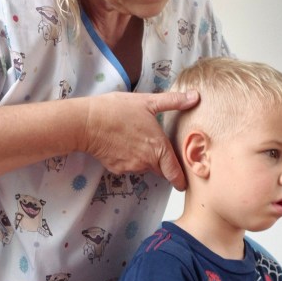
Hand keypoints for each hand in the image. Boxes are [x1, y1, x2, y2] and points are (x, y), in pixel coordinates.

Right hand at [83, 90, 198, 189]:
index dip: (181, 180)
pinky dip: (129, 158)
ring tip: (136, 140)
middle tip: (156, 148)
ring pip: (144, 167)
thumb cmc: (116, 110)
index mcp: (159, 148)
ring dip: (145, 159)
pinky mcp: (117, 169)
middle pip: (160, 169)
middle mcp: (147, 162)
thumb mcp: (147, 102)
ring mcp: (131, 167)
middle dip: (162, 163)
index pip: (175, 172)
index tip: (183, 184)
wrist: (86, 124)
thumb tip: (195, 96)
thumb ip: (173, 101)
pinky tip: (122, 144)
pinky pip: (129, 166)